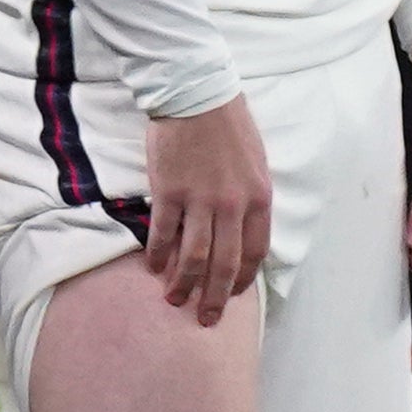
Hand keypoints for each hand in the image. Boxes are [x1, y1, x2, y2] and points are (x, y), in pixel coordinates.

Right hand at [138, 94, 274, 323]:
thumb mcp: (255, 163)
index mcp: (259, 198)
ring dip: (183, 283)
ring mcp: (200, 199)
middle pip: (225, 264)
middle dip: (214, 297)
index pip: (254, 253)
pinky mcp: (169, 191)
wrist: (196, 94)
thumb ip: (250, 199)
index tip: (231, 295)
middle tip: (204, 318)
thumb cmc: (228, 126)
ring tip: (174, 299)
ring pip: (194, 257)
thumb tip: (239, 232)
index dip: (242, 280)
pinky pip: (163, 234)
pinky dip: (157, 255)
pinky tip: (152, 267)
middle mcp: (233, 204)